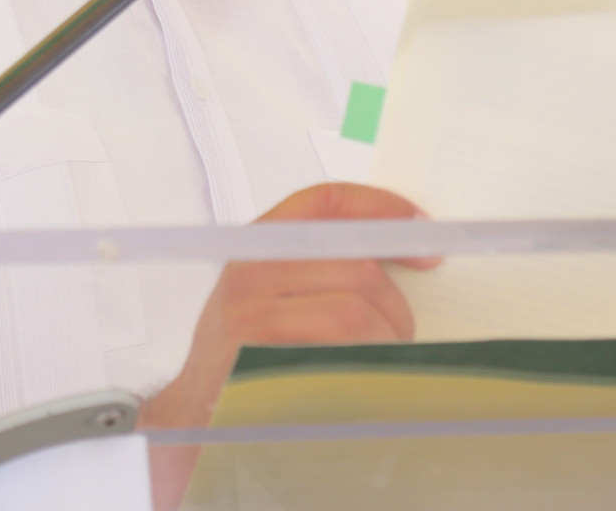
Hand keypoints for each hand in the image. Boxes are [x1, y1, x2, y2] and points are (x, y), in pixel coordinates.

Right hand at [140, 182, 438, 506]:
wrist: (194, 414)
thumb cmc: (243, 353)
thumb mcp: (271, 292)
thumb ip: (320, 265)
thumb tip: (402, 255)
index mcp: (259, 244)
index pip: (326, 201)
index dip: (382, 206)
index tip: (422, 228)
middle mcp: (251, 271)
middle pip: (355, 266)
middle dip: (395, 304)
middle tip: (402, 331)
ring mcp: (250, 316)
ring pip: (353, 312)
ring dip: (384, 341)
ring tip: (380, 361)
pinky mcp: (259, 360)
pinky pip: (335, 356)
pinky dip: (363, 370)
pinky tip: (358, 381)